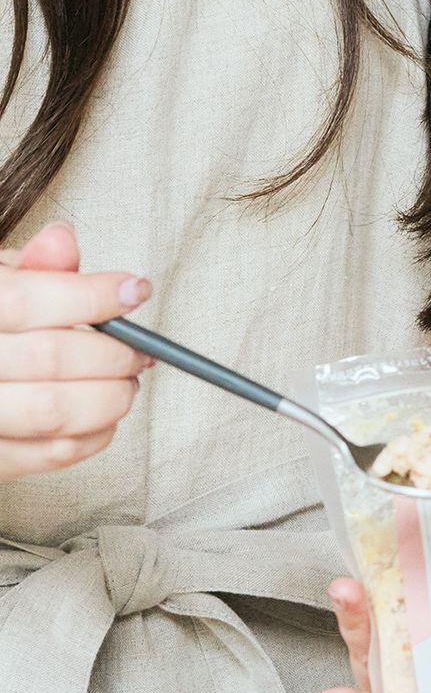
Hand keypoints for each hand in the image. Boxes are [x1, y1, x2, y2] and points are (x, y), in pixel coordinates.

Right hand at [0, 223, 152, 481]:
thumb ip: (31, 269)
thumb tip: (65, 240)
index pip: (27, 300)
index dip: (92, 295)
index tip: (136, 290)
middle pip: (50, 356)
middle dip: (114, 352)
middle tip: (140, 351)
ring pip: (56, 409)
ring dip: (111, 396)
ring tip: (126, 383)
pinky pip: (55, 452)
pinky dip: (97, 434)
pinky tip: (105, 416)